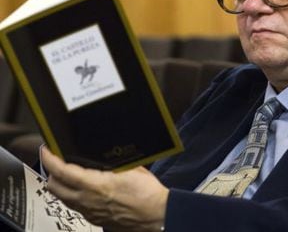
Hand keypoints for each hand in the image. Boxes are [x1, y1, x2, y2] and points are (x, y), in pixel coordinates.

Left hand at [41, 147, 167, 231]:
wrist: (157, 214)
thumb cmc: (148, 194)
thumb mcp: (131, 168)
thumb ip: (112, 162)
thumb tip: (102, 155)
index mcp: (96, 185)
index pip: (62, 171)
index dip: (50, 159)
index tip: (47, 150)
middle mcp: (88, 200)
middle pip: (54, 187)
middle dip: (51, 172)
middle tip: (56, 161)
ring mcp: (90, 212)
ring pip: (63, 198)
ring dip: (61, 185)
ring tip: (68, 173)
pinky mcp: (96, 219)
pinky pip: (76, 206)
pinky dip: (72, 195)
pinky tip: (83, 189)